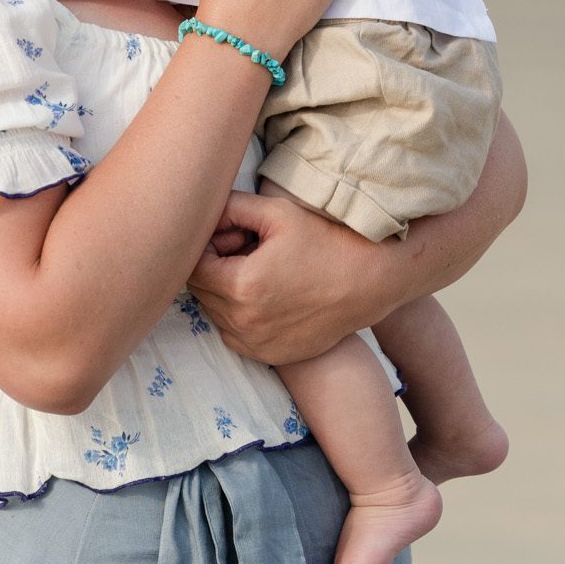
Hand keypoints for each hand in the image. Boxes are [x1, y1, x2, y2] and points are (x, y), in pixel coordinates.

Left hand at [188, 190, 381, 363]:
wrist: (370, 281)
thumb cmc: (326, 242)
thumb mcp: (277, 213)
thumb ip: (232, 207)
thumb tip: (204, 209)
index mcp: (241, 286)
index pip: (194, 268)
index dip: (206, 247)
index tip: (232, 236)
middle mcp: (244, 322)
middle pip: (202, 293)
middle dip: (215, 268)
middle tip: (246, 250)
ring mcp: (257, 344)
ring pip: (216, 315)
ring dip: (226, 293)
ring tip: (259, 272)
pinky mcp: (270, 356)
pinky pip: (235, 337)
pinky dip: (240, 317)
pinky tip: (267, 297)